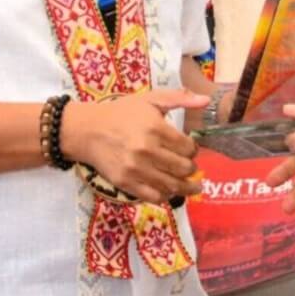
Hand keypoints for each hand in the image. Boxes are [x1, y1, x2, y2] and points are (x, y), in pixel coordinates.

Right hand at [61, 89, 207, 204]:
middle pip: (183, 168)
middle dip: (191, 169)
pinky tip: (170, 192)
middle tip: (191, 167)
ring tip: (194, 187)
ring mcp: (136, 169)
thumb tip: (207, 100)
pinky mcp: (125, 184)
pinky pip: (154, 197)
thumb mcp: (150, 99)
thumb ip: (179, 98)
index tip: (190, 149)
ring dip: (186, 187)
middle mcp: (147, 150)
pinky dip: (166, 196)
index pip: (188, 147)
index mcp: (155, 128)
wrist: (87, 130)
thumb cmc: (121, 113)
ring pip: (172, 186)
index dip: (193, 150)